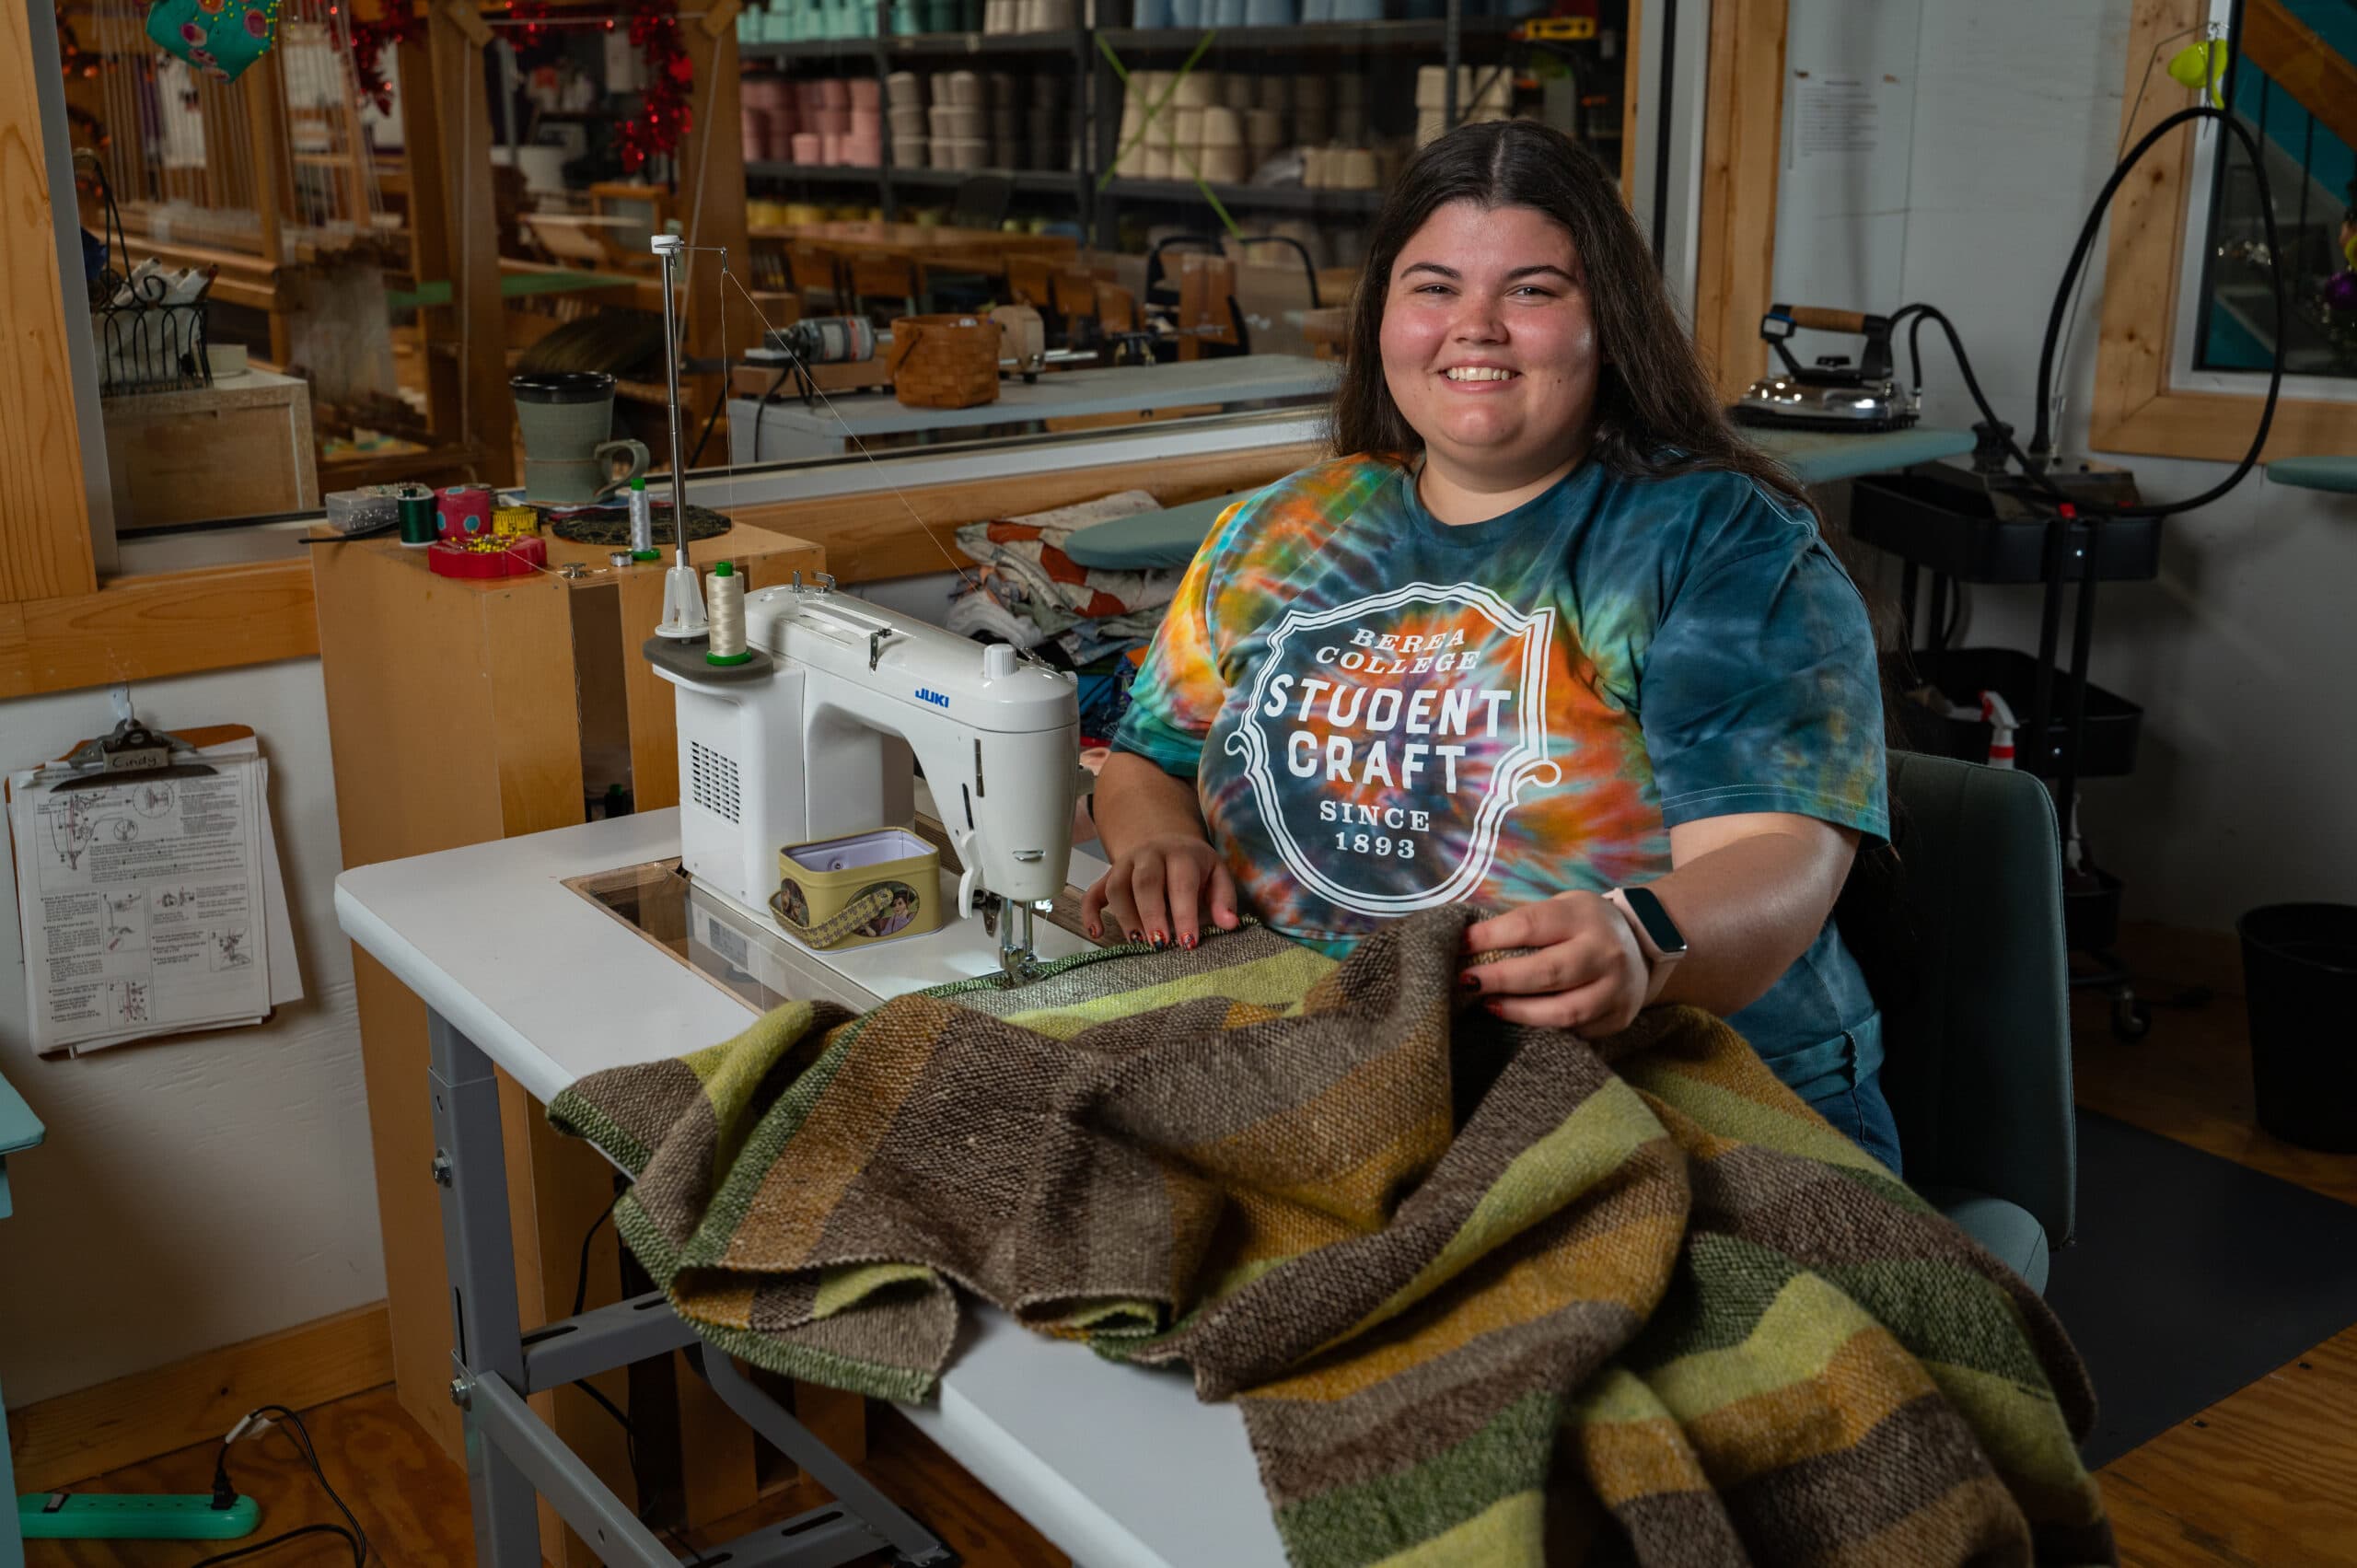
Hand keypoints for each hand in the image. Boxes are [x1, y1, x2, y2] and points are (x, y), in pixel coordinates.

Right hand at [1080, 834, 1240, 949]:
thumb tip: (1230, 924)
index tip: (1188, 943)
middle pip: (1145, 882)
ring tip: (1138, 943)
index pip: (1181, 883)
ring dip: (1125, 916)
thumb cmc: (1194, 866)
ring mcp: (1125, 865)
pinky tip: (1097, 933)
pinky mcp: (1108, 877)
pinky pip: (1093, 893)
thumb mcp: (1217, 874)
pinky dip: (1090, 913)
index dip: (1184, 913)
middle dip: (1151, 915)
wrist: (1166, 841)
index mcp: (1180, 854)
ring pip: (1117, 887)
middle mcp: (1149, 855)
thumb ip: (1224, 899)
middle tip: (1160, 944)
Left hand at [1459, 891, 1655, 1035]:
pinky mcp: (1618, 1019)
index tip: (1460, 945)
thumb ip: (1523, 924)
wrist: (1643, 944)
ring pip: (1562, 1011)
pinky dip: (1543, 1030)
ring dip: (1519, 1012)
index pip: (1530, 925)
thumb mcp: (1561, 908)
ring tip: (1489, 1006)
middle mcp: (1605, 953)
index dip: (1490, 937)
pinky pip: (1575, 1032)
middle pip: (1546, 972)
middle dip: (1500, 979)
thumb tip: (1467, 943)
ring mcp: (1616, 989)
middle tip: (1466, 982)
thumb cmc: (1584, 925)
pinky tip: (1520, 1023)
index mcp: (1584, 916)